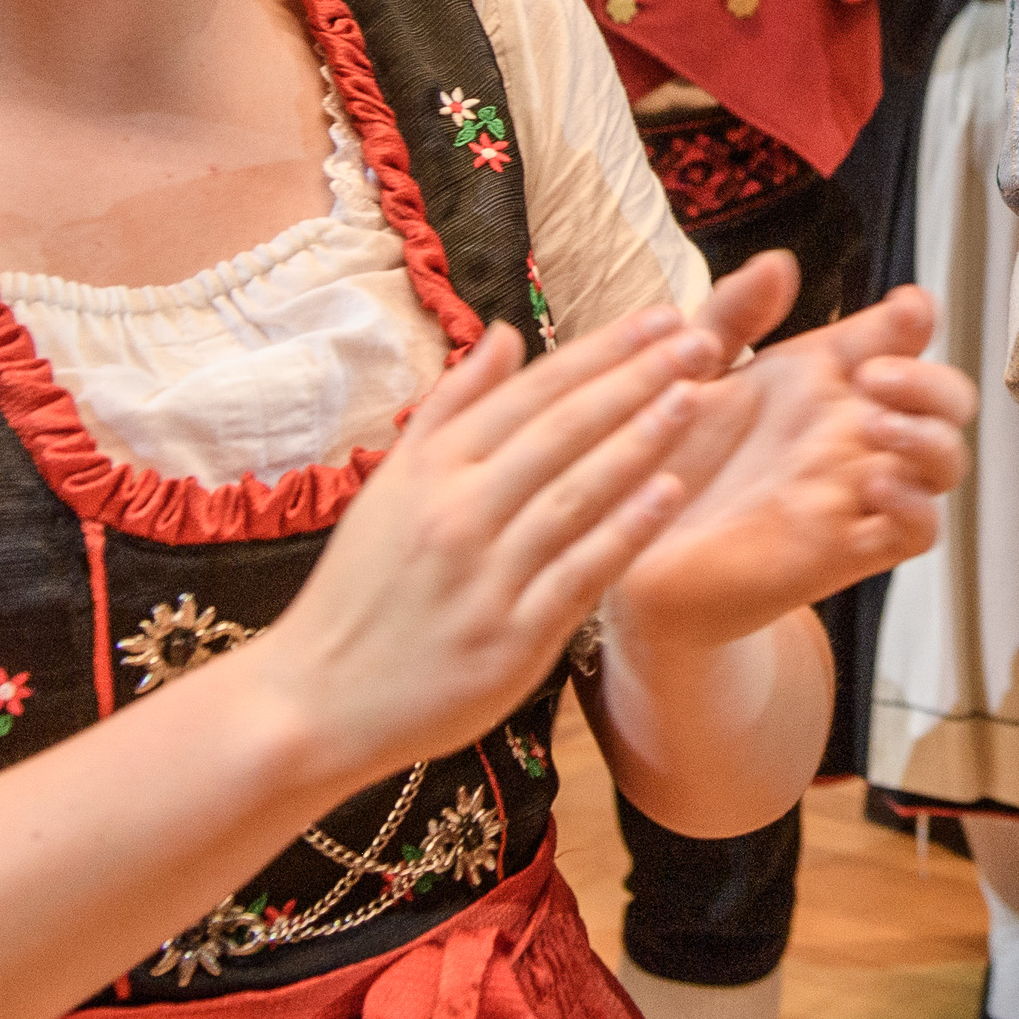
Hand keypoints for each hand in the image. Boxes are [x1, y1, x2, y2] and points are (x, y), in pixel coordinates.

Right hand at [244, 306, 724, 784]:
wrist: (316, 702)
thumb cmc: (362, 588)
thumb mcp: (391, 485)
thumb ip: (453, 407)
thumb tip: (508, 334)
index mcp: (430, 470)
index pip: (532, 394)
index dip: (602, 351)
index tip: (662, 316)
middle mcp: (458, 514)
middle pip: (563, 432)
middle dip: (637, 379)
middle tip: (702, 338)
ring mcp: (487, 578)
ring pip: (577, 495)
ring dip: (641, 441)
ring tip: (696, 396)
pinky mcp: (511, 639)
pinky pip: (579, 573)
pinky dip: (624, 531)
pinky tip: (670, 493)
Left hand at [613, 257, 970, 655]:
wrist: (635, 544)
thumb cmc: (666, 456)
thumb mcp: (690, 370)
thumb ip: (732, 315)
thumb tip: (779, 264)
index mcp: (823, 379)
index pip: (899, 338)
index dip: (916, 319)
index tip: (906, 308)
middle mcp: (851, 432)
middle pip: (945, 398)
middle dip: (931, 380)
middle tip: (874, 377)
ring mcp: (856, 491)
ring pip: (945, 461)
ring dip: (930, 437)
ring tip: (876, 426)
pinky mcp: (848, 550)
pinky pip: (920, 530)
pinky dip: (916, 506)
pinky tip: (877, 486)